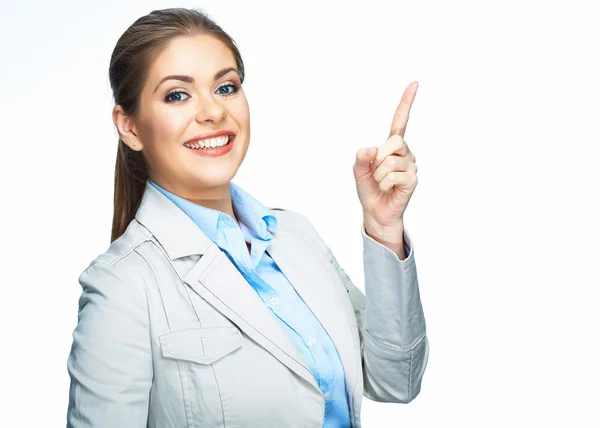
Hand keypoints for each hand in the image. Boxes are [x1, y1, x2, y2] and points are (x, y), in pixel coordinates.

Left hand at [353, 81, 418, 242]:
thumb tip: (372, 149)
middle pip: (395, 140)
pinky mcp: (413, 179)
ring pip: (390, 161)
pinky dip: (384, 183)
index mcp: (391, 145)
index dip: (406, 102)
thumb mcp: (358, 170)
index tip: (414, 83)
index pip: (400, 120)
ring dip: (378, 174)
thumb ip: (360, 157)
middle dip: (379, 156)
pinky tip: (387, 188)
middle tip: (376, 170)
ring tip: (381, 182)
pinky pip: (394, 175)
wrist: (375, 211)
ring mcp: (410, 165)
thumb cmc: (369, 189)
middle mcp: (404, 152)